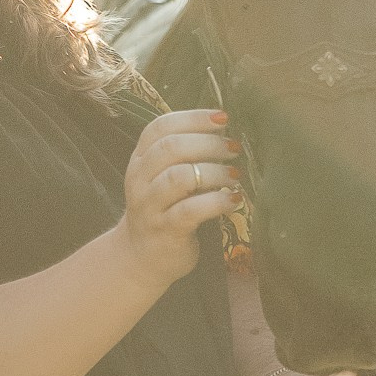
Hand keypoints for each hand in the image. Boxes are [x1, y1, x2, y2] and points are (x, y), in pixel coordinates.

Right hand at [117, 107, 242, 292]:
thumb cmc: (163, 210)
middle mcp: (140, 179)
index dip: (193, 118)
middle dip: (208, 144)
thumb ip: (184, 154)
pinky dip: (217, 202)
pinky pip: (191, 210)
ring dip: (214, 172)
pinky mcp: (165, 230)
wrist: (140, 258)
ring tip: (235, 176)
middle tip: (234, 149)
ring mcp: (149, 206)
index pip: (160, 127)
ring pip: (179, 177)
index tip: (223, 118)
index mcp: (140, 159)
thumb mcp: (162, 177)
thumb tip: (224, 130)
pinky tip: (235, 201)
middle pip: (171, 148)